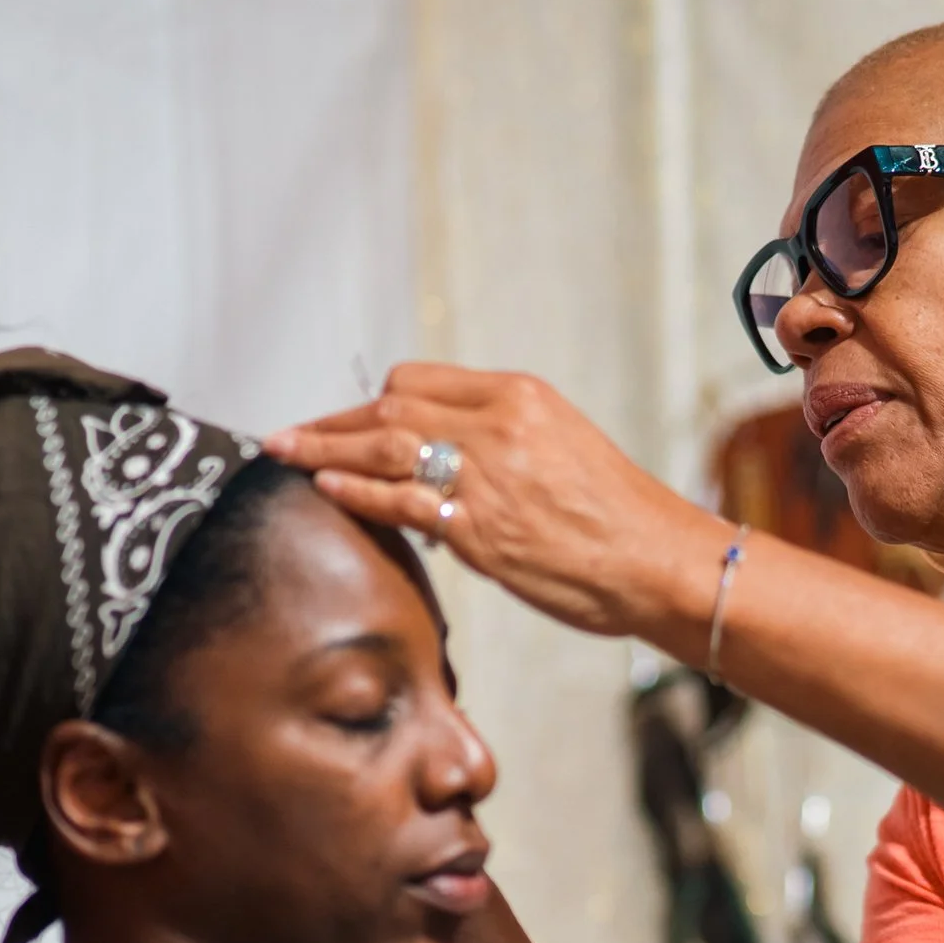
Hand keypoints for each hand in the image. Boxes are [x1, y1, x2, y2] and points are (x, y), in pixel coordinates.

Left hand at [267, 364, 724, 638]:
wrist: (660, 561)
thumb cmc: (620, 516)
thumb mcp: (564, 447)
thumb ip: (502, 442)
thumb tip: (443, 461)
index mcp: (520, 396)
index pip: (417, 381)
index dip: (368, 402)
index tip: (341, 419)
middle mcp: (498, 425)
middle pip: (388, 407)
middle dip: (331, 422)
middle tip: (289, 434)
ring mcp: (486, 476)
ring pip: (381, 447)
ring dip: (322, 449)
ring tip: (283, 453)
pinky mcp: (479, 529)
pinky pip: (398, 501)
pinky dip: (354, 491)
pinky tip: (325, 489)